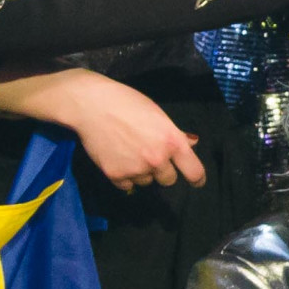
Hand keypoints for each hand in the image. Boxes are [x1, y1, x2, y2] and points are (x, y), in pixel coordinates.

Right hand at [0, 68, 204, 188]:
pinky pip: (127, 186)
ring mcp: (136, 169)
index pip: (194, 171)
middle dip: (162, 171)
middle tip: (149, 155)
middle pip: (169, 180)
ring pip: (146, 182)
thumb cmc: (127, 103)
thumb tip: (192, 143)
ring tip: (128, 152)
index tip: (196, 182)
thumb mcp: (157, 114)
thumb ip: (175, 133)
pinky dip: (124, 177)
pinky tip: (117, 159)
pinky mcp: (116, 176)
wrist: (92, 105)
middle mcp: (157, 159)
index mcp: (172, 141)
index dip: (197, 179)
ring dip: (141, 173)